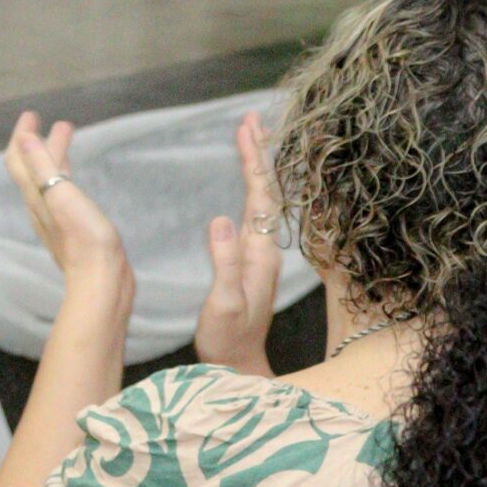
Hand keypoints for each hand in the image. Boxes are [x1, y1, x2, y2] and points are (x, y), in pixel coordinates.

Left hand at [4, 111, 130, 295]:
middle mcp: (41, 207)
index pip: (19, 159)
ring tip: (67, 137)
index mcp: (35, 196)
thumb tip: (25, 138)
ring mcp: (57, 219)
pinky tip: (72, 178)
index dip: (21, 135)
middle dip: (41, 141)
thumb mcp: (62, 196)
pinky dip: (64, 174)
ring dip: (54, 155)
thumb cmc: (85, 240)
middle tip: (57, 122)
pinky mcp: (73, 228)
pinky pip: (61, 192)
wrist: (102, 282)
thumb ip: (42, 167)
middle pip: (34, 167)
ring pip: (48, 179)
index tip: (31, 115)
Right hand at [193, 112, 281, 374]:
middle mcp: (266, 250)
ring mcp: (261, 256)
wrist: (238, 368)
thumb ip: (225, 263)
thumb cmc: (228, 339)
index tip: (246, 128)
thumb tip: (220, 219)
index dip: (254, 161)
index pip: (260, 196)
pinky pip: (256, 214)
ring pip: (263, 201)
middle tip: (251, 119)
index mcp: (260, 253)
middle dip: (259, 154)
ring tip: (251, 139)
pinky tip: (248, 184)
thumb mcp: (224, 303)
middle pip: (266, 192)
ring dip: (258, 168)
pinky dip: (253, 189)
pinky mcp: (252, 262)